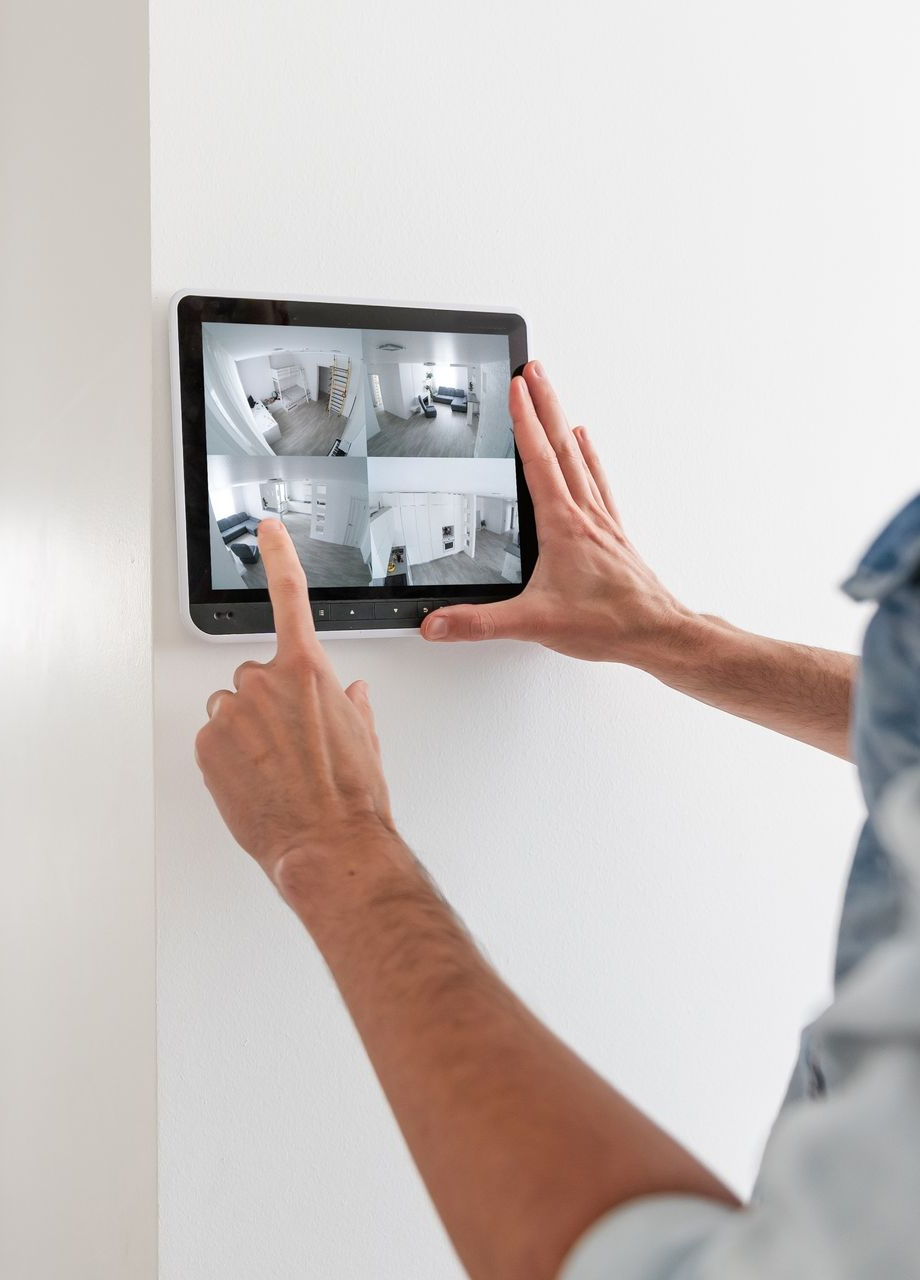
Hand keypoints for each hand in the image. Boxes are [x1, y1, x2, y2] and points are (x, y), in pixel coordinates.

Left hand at [195, 519, 405, 900]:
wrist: (328, 843)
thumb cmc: (352, 797)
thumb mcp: (366, 740)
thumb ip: (352, 707)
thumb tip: (351, 697)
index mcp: (308, 671)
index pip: (290, 596)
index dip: (278, 556)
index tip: (267, 530)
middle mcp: (266, 683)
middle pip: (256, 677)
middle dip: (269, 703)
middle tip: (293, 743)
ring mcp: (233, 714)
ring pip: (232, 710)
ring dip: (247, 730)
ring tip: (275, 769)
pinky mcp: (208, 746)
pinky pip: (215, 740)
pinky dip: (229, 758)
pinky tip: (256, 781)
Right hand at [421, 361, 694, 664]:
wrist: (655, 632)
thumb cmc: (607, 623)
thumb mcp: (532, 623)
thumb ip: (479, 624)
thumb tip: (437, 622)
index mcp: (563, 525)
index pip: (538, 460)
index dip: (525, 421)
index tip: (516, 387)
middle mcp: (585, 515)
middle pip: (560, 445)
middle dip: (544, 403)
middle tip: (535, 369)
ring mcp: (601, 521)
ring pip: (579, 458)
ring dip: (564, 421)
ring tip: (553, 393)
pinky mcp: (612, 534)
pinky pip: (597, 481)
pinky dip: (589, 456)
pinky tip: (587, 443)